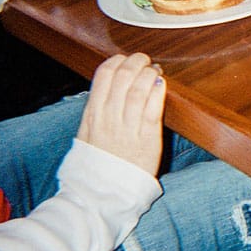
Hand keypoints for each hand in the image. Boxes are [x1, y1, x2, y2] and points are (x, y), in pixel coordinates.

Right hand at [76, 53, 166, 175]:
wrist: (103, 191)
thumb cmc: (99, 161)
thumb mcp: (88, 132)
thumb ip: (97, 109)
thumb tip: (107, 87)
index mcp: (93, 114)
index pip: (103, 76)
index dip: (117, 62)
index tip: (125, 59)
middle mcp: (109, 118)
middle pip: (123, 78)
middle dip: (135, 62)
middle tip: (145, 60)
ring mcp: (127, 127)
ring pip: (137, 90)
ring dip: (148, 74)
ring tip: (155, 71)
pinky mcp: (146, 138)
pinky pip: (152, 109)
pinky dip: (157, 92)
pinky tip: (162, 84)